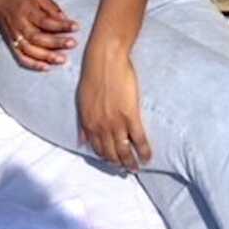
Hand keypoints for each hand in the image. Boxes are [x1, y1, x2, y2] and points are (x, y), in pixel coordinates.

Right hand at [0, 0, 78, 70]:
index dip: (61, 25)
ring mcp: (15, 36)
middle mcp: (20, 25)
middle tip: (72, 43)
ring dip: (47, 56)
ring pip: (30, 50)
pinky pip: (21, 57)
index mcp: (27, 10)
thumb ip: (51, 7)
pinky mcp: (12, 44)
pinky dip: (33, 64)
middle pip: (38, 37)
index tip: (75, 26)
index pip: (45, 20)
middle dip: (56, 43)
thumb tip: (65, 19)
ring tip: (62, 59)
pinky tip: (46, 67)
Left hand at [77, 36, 151, 170]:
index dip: (105, 158)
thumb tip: (81, 142)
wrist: (105, 60)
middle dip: (118, 164)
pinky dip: (144, 152)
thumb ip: (83, 124)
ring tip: (136, 168)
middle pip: (111, 153)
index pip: (97, 149)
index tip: (112, 162)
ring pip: (124, 150)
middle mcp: (101, 127)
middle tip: (126, 169)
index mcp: (88, 123)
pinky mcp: (131, 116)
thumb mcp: (82, 102)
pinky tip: (147, 158)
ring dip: (130, 163)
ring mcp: (116, 122)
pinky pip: (139, 140)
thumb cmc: (93, 76)